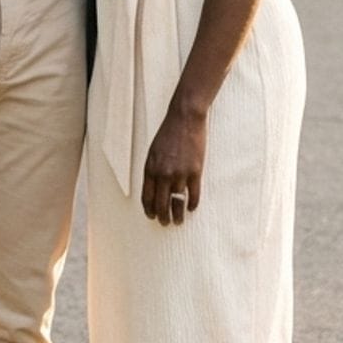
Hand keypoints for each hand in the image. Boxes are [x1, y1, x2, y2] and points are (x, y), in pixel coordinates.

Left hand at [141, 101, 206, 224]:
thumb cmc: (168, 134)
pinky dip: (192, 204)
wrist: (184, 119)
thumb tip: (154, 189)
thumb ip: (152, 170)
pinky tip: (191, 208)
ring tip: (178, 221)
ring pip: (177, 202)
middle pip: (161, 204)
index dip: (149, 210)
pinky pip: (193, 194)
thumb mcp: (153, 152)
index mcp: (150, 169)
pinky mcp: (195, 171)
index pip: (147, 197)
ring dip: (177, 215)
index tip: (152, 216)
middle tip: (165, 223)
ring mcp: (180, 173)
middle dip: (162, 217)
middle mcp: (163, 174)